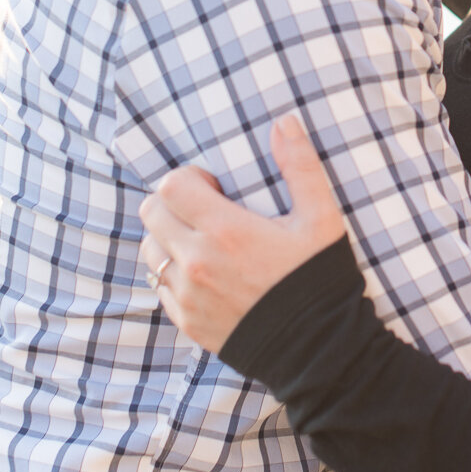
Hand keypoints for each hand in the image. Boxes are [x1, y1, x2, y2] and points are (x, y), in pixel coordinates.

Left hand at [139, 117, 346, 351]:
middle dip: (173, 203)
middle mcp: (196, 262)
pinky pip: (159, 286)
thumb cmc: (319, 279)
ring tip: (203, 242)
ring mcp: (187, 295)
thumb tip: (284, 123)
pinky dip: (173, 274)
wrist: (318, 349)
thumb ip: (300, 167)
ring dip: (168, 238)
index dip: (189, 179)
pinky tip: (205, 274)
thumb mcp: (320, 220)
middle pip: (151, 213)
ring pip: (150, 249)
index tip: (214, 188)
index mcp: (225, 231)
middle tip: (206, 211)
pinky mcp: (187, 321)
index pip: (170, 186)